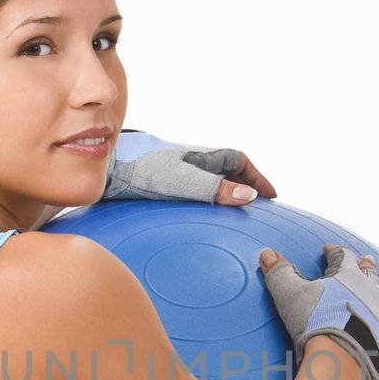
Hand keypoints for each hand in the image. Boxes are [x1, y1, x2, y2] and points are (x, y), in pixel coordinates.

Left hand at [102, 129, 278, 206]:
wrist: (107, 173)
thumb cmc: (142, 174)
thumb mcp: (182, 182)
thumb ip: (214, 189)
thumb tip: (248, 197)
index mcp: (200, 156)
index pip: (238, 161)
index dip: (257, 178)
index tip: (271, 197)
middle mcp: (189, 163)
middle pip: (226, 171)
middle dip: (245, 186)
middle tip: (258, 208)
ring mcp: (174, 174)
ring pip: (209, 183)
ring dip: (225, 195)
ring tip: (233, 217)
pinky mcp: (160, 188)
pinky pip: (191, 195)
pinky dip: (203, 205)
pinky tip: (197, 223)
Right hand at [258, 243, 378, 379]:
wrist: (338, 356)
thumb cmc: (313, 323)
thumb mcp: (288, 294)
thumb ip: (278, 271)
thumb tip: (266, 252)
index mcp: (348, 276)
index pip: (343, 256)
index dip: (336, 251)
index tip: (329, 249)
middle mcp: (372, 290)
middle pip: (373, 274)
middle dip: (368, 267)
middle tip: (368, 261)